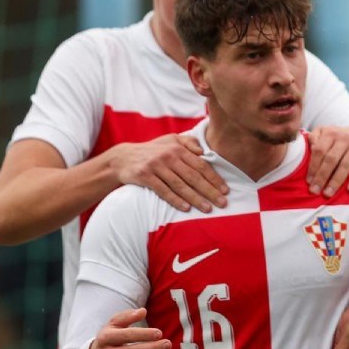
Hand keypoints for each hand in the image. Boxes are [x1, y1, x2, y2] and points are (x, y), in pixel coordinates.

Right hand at [113, 134, 227, 212]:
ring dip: (195, 198)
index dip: (214, 178)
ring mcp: (156, 166)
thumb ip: (189, 142)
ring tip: (208, 209)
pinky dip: (175, 200)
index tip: (226, 190)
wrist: (122, 158)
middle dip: (210, 191)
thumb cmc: (153, 150)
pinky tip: (186, 208)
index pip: (200, 165)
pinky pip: (163, 190)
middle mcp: (168, 156)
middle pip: (193, 176)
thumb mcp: (170, 140)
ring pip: (180, 185)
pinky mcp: (144, 176)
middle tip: (222, 203)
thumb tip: (203, 152)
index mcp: (178, 148)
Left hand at [307, 125, 348, 196]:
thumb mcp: (329, 132)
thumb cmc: (344, 140)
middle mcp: (346, 136)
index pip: (319, 150)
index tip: (309, 182)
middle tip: (315, 191)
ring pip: (346, 164)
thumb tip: (309, 147)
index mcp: (332, 133)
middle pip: (331, 158)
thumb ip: (315, 136)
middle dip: (321, 176)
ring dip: (336, 181)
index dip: (313, 167)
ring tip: (328, 193)